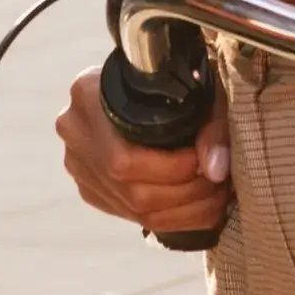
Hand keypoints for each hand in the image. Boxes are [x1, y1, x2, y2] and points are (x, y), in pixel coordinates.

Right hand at [58, 67, 232, 237]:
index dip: (173, 170)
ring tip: (213, 195)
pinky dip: (170, 215)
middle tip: (218, 185)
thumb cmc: (176, 80)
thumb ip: (211, 127)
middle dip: (186, 194)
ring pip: (133, 208)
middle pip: (131, 190)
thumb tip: (216, 170)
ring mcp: (78, 163)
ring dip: (184, 211)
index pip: (125, 159)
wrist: (144, 81)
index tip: (207, 163)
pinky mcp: (90, 187)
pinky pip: (129, 213)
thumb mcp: (198, 90)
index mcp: (88, 95)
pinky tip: (196, 203)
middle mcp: (75, 132)